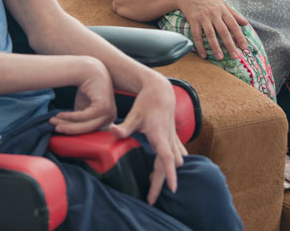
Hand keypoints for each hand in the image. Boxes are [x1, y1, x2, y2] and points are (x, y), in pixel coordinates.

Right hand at [50, 57, 116, 133]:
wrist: (89, 69)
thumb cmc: (86, 88)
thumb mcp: (84, 107)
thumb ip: (81, 120)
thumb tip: (68, 131)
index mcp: (108, 119)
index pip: (89, 130)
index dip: (73, 131)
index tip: (59, 129)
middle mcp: (111, 117)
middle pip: (87, 129)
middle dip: (69, 129)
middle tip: (54, 127)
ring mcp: (109, 112)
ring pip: (85, 125)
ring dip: (68, 124)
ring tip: (54, 121)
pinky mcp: (103, 107)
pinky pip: (84, 116)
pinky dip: (70, 117)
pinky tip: (60, 114)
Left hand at [108, 73, 186, 204]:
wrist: (161, 90)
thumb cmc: (146, 102)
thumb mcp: (134, 114)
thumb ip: (124, 126)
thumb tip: (112, 131)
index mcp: (160, 136)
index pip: (166, 159)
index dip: (169, 174)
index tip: (172, 189)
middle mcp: (169, 139)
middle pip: (169, 166)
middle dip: (163, 183)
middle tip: (151, 199)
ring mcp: (173, 139)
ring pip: (175, 161)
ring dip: (166, 173)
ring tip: (152, 183)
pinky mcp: (173, 137)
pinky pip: (177, 154)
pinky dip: (171, 164)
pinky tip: (162, 169)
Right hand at [179, 0, 249, 60]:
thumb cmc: (208, 0)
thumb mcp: (223, 3)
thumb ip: (234, 14)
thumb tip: (246, 24)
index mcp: (223, 10)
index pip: (234, 25)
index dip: (240, 37)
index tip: (244, 48)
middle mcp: (214, 14)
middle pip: (223, 31)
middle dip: (230, 45)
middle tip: (234, 56)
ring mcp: (203, 17)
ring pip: (210, 34)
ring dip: (215, 47)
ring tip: (220, 57)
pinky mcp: (193, 20)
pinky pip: (197, 35)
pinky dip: (200, 45)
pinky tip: (203, 55)